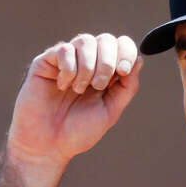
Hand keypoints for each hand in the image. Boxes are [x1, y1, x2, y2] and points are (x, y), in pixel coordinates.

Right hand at [6, 34, 142, 170]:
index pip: (121, 46)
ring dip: (88, 67)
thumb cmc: (78, 132)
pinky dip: (69, 69)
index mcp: (105, 73)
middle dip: (107, 61)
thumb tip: (139, 60)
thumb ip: (127, 87)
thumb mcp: (111, 111)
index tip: (123, 71)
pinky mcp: (46, 62)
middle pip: (106, 39)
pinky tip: (62, 86)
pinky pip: (64, 49)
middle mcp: (87, 63)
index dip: (127, 52)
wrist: (47, 146)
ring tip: (79, 90)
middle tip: (99, 86)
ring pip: (85, 41)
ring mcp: (66, 61)